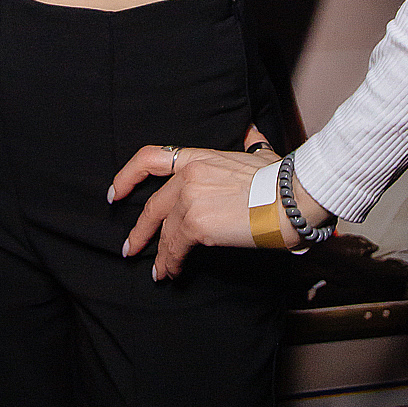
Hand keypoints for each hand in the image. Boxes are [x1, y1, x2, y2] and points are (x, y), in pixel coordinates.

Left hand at [110, 125, 321, 279]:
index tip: (115, 193)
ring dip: (158, 255)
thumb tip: (252, 133)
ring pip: (163, 232)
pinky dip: (170, 263)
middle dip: (140, 231)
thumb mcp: (260, 154)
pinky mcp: (196, 225)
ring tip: (158, 271)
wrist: (291, 199)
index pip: (151, 158)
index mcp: (200, 157)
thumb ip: (249, 143)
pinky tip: (172, 273)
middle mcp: (188, 176)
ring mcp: (189, 200)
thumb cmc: (282, 179)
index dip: (128, 176)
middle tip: (131, 247)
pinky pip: (174, 248)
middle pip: (152, 206)